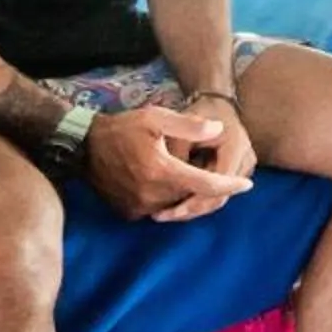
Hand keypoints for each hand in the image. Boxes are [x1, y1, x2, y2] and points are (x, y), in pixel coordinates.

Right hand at [82, 104, 254, 222]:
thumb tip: (219, 130)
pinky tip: (166, 183)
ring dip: (186, 194)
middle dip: (207, 188)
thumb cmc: (123, 128)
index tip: (248, 184)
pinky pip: (158, 210)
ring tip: (188, 175)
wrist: (83, 147)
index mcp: (163, 171)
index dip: (229, 185)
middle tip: (213, 171)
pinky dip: (167, 200)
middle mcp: (152, 195)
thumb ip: (190, 125)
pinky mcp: (129, 213)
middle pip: (193, 197)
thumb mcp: (157, 117)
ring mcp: (139, 207)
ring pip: (176, 205)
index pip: (206, 185)